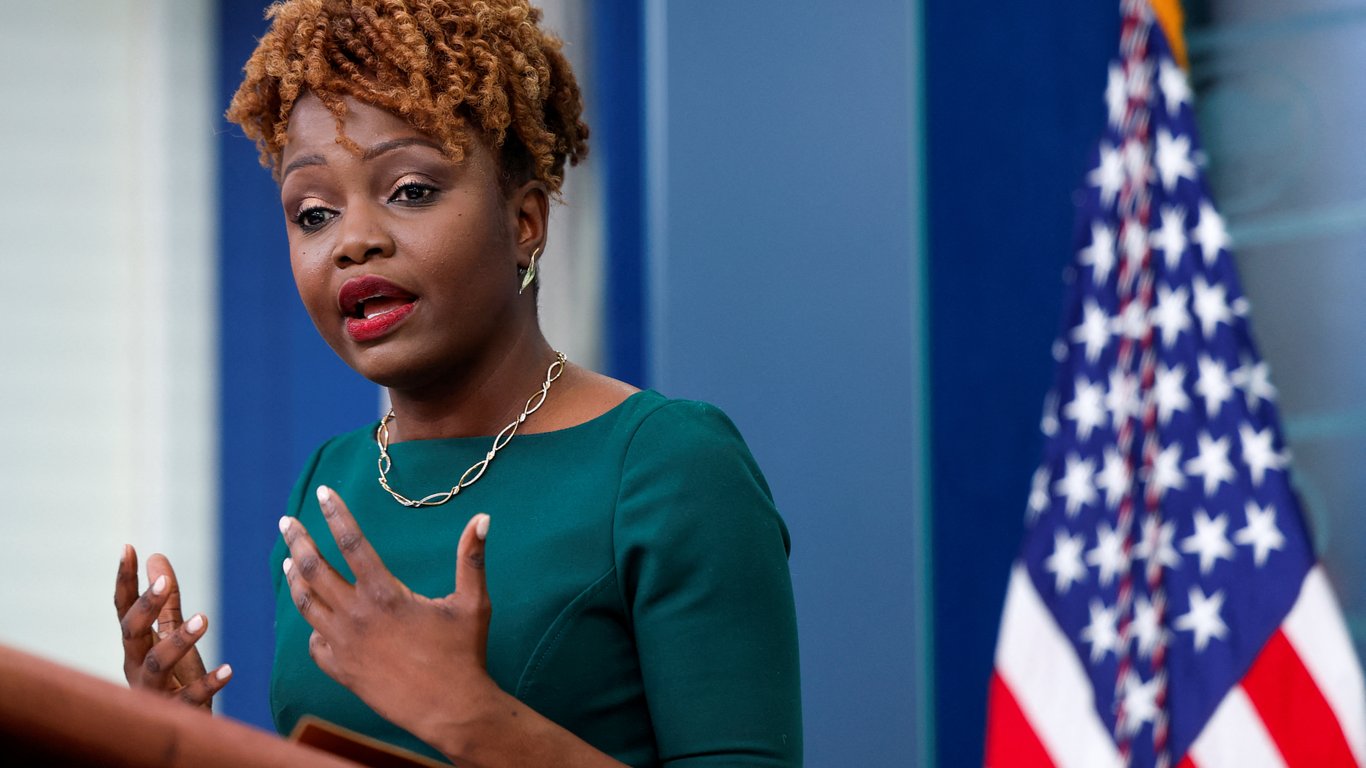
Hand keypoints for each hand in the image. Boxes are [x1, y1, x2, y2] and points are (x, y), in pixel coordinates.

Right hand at [114, 546, 231, 707]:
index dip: (125, 580)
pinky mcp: (177, 713)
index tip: (128, 547)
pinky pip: (189, 698)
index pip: (124, 609)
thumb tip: (156, 558)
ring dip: (178, 640)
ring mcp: (153, 692)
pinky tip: (229, 669)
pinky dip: (208, 684)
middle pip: (132, 633)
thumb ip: (166, 604)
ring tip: (205, 618)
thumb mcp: (170, 638)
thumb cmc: (174, 680)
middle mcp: (136, 667)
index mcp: (135, 646)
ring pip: (156, 665)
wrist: (183, 730)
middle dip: (145, 606)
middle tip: (166, 581)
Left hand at [279, 486, 497, 743]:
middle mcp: (357, 615)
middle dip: (298, 540)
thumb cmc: (464, 653)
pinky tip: (312, 616)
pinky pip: (315, 643)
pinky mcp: (341, 670)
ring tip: (287, 561)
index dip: (336, 514)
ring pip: (306, 604)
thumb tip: (483, 518)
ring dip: (294, 579)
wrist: (449, 709)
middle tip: (286, 522)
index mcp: (385, 593)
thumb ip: (472, 558)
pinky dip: (311, 626)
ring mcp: (344, 644)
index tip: (323, 493)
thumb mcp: (472, 602)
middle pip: (314, 569)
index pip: (351, 543)